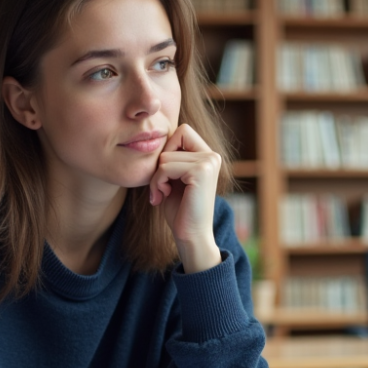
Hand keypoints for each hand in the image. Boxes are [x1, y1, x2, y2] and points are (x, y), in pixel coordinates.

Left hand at [149, 123, 222, 273]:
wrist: (191, 237)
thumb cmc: (179, 210)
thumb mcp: (173, 178)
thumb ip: (171, 157)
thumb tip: (155, 135)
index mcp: (208, 156)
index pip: (182, 131)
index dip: (168, 149)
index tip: (167, 175)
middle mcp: (212, 156)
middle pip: (174, 138)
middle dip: (161, 164)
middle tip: (162, 186)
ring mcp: (209, 162)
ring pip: (165, 156)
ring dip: (157, 178)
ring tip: (163, 194)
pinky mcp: (201, 171)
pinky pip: (165, 167)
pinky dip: (158, 183)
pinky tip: (163, 197)